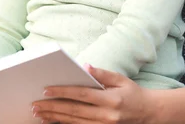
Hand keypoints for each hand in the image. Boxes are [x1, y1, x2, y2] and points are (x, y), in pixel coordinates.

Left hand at [31, 64, 153, 123]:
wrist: (149, 113)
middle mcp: (106, 116)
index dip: (63, 92)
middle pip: (74, 111)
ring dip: (54, 118)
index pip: (81, 94)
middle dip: (52, 107)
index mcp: (111, 100)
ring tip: (39, 113)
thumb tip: (84, 66)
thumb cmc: (133, 93)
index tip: (47, 89)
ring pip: (74, 122)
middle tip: (35, 104)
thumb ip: (102, 74)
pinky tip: (53, 121)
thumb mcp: (120, 79)